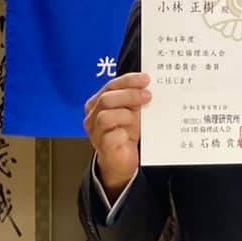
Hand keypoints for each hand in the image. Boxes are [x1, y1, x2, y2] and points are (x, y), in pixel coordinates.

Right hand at [84, 72, 151, 199]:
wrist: (122, 161)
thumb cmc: (125, 134)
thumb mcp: (131, 112)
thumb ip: (134, 99)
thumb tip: (147, 86)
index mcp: (98, 103)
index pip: (110, 86)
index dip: (128, 80)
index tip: (145, 79)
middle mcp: (93, 116)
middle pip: (107, 99)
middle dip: (129, 95)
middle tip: (148, 96)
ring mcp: (95, 132)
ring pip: (106, 116)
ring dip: (127, 115)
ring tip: (138, 120)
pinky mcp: (103, 147)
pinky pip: (111, 137)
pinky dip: (123, 134)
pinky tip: (129, 136)